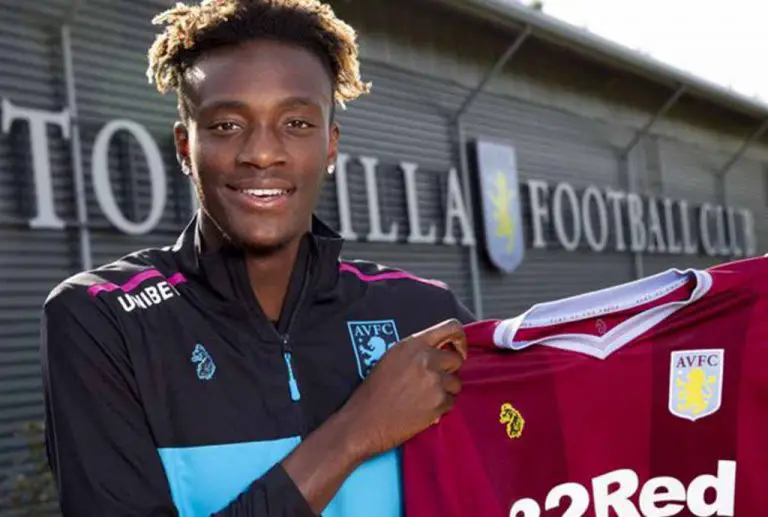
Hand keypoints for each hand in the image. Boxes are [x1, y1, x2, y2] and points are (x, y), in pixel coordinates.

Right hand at [339, 318, 467, 460]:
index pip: (451, 327)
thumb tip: (443, 349)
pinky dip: (441, 408)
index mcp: (413, 344)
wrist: (364, 421)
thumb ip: (418, 350)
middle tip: (432, 382)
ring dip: (445, 391)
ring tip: (423, 398)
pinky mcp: (439, 402)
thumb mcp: (392, 358)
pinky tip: (422, 410)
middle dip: (448, 372)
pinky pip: (451, 402)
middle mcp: (426, 359)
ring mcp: (434, 381)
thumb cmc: (374, 391)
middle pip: (456, 359)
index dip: (459, 340)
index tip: (457, 351)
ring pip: (456, 383)